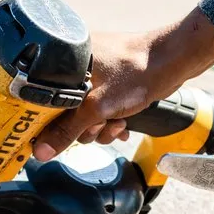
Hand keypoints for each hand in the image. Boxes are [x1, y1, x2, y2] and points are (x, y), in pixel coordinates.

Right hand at [32, 7, 213, 161]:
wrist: (171, 62)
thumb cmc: (135, 72)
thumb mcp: (97, 107)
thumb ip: (68, 131)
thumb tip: (42, 151)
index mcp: (64, 62)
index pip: (42, 99)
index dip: (47, 122)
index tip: (55, 139)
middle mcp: (76, 66)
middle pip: (65, 111)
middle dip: (86, 126)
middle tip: (100, 125)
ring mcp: (95, 75)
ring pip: (85, 114)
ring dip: (101, 126)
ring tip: (117, 123)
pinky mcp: (111, 84)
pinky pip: (100, 109)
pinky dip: (110, 120)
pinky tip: (123, 123)